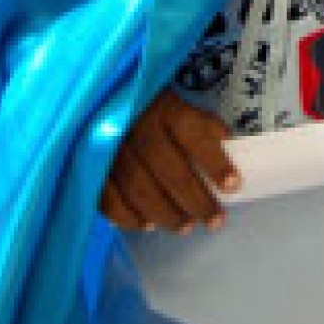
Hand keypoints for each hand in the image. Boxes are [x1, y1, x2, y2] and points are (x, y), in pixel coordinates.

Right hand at [99, 88, 240, 232]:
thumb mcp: (175, 99)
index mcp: (163, 107)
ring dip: (165, 213)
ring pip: (140, 189)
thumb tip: (227, 142)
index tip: (233, 185)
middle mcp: (137, 126)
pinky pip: (107, 199)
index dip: (214, 162)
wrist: (94, 95)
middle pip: (169, 171)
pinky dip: (128, 217)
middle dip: (195, 200)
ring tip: (186, 227)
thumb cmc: (145, 101)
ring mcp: (110, 147)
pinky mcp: (89, 165)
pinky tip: (147, 226)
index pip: (194, 136)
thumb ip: (199, 121)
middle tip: (215, 220)